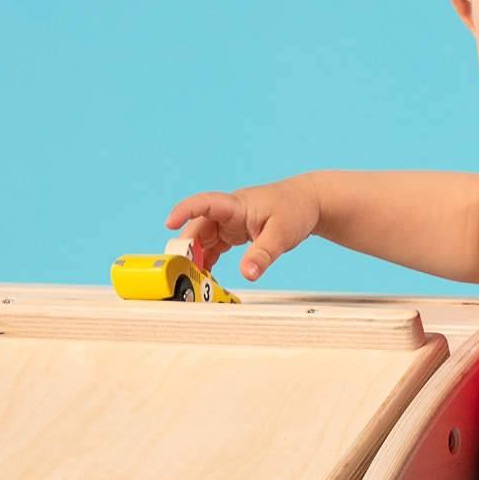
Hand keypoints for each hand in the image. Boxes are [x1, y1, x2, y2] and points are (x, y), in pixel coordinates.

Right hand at [164, 174, 322, 281]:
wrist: (308, 202)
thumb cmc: (295, 209)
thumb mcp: (282, 235)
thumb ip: (263, 255)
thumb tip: (247, 275)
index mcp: (236, 205)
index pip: (204, 203)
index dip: (185, 211)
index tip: (170, 224)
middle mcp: (229, 212)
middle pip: (199, 227)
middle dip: (188, 246)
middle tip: (182, 269)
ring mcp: (231, 222)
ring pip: (205, 238)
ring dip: (197, 255)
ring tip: (192, 276)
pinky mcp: (235, 232)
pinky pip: (216, 245)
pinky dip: (209, 258)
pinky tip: (206, 273)